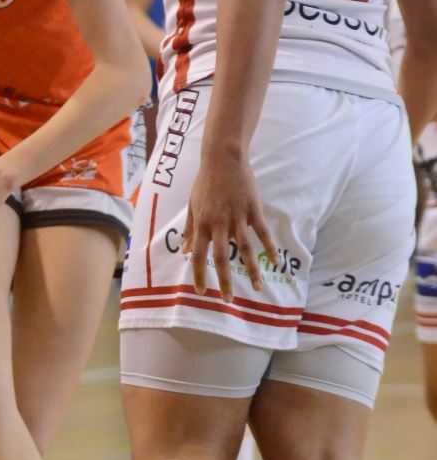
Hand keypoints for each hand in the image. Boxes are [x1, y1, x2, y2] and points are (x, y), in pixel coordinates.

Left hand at [181, 151, 278, 301]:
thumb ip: (189, 230)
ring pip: (245, 250)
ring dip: (251, 271)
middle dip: (225, 282)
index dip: (199, 274)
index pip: (197, 255)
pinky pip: (263, 233)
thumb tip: (183, 251)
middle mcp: (218, 224)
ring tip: (258, 288)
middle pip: (221, 258)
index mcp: (202, 224)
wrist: (223, 159)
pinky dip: (270, 248)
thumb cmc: (205, 182)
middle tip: (229, 301)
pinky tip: (275, 262)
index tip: (201, 292)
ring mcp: (238, 217)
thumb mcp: (192, 205)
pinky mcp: (254, 210)